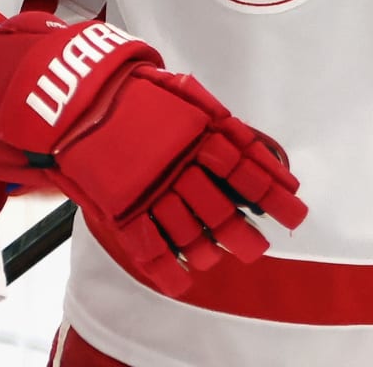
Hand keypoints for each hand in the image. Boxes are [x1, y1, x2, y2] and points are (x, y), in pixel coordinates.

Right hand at [0, 14, 307, 295]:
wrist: (79, 94)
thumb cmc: (138, 92)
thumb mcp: (186, 94)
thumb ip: (223, 124)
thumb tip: (267, 156)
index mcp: (198, 132)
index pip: (246, 169)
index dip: (272, 193)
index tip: (294, 212)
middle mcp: (178, 163)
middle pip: (221, 208)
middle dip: (243, 234)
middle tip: (257, 247)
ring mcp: (149, 187)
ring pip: (189, 230)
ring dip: (211, 251)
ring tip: (224, 259)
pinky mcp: (120, 205)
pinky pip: (147, 244)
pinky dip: (165, 268)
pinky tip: (181, 280)